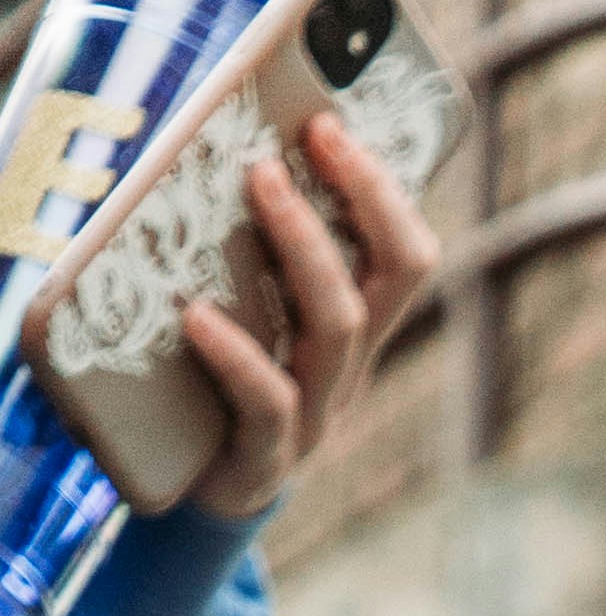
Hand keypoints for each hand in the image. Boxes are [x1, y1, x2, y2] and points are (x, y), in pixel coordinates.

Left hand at [188, 112, 440, 518]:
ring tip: (261, 181)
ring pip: (338, 325)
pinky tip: (198, 318)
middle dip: (363, 196)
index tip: (336, 125)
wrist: (190, 490)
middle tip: (316, 132)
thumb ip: (253, 248)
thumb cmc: (216, 378)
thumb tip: (225, 143)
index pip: (405, 256)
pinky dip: (236, 355)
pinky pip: (267, 401)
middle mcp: (346, 368)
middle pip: (391, 276)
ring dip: (307, 245)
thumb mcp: (247, 309)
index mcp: (352, 329)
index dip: (385, 190)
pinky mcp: (266, 458)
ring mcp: (314, 415)